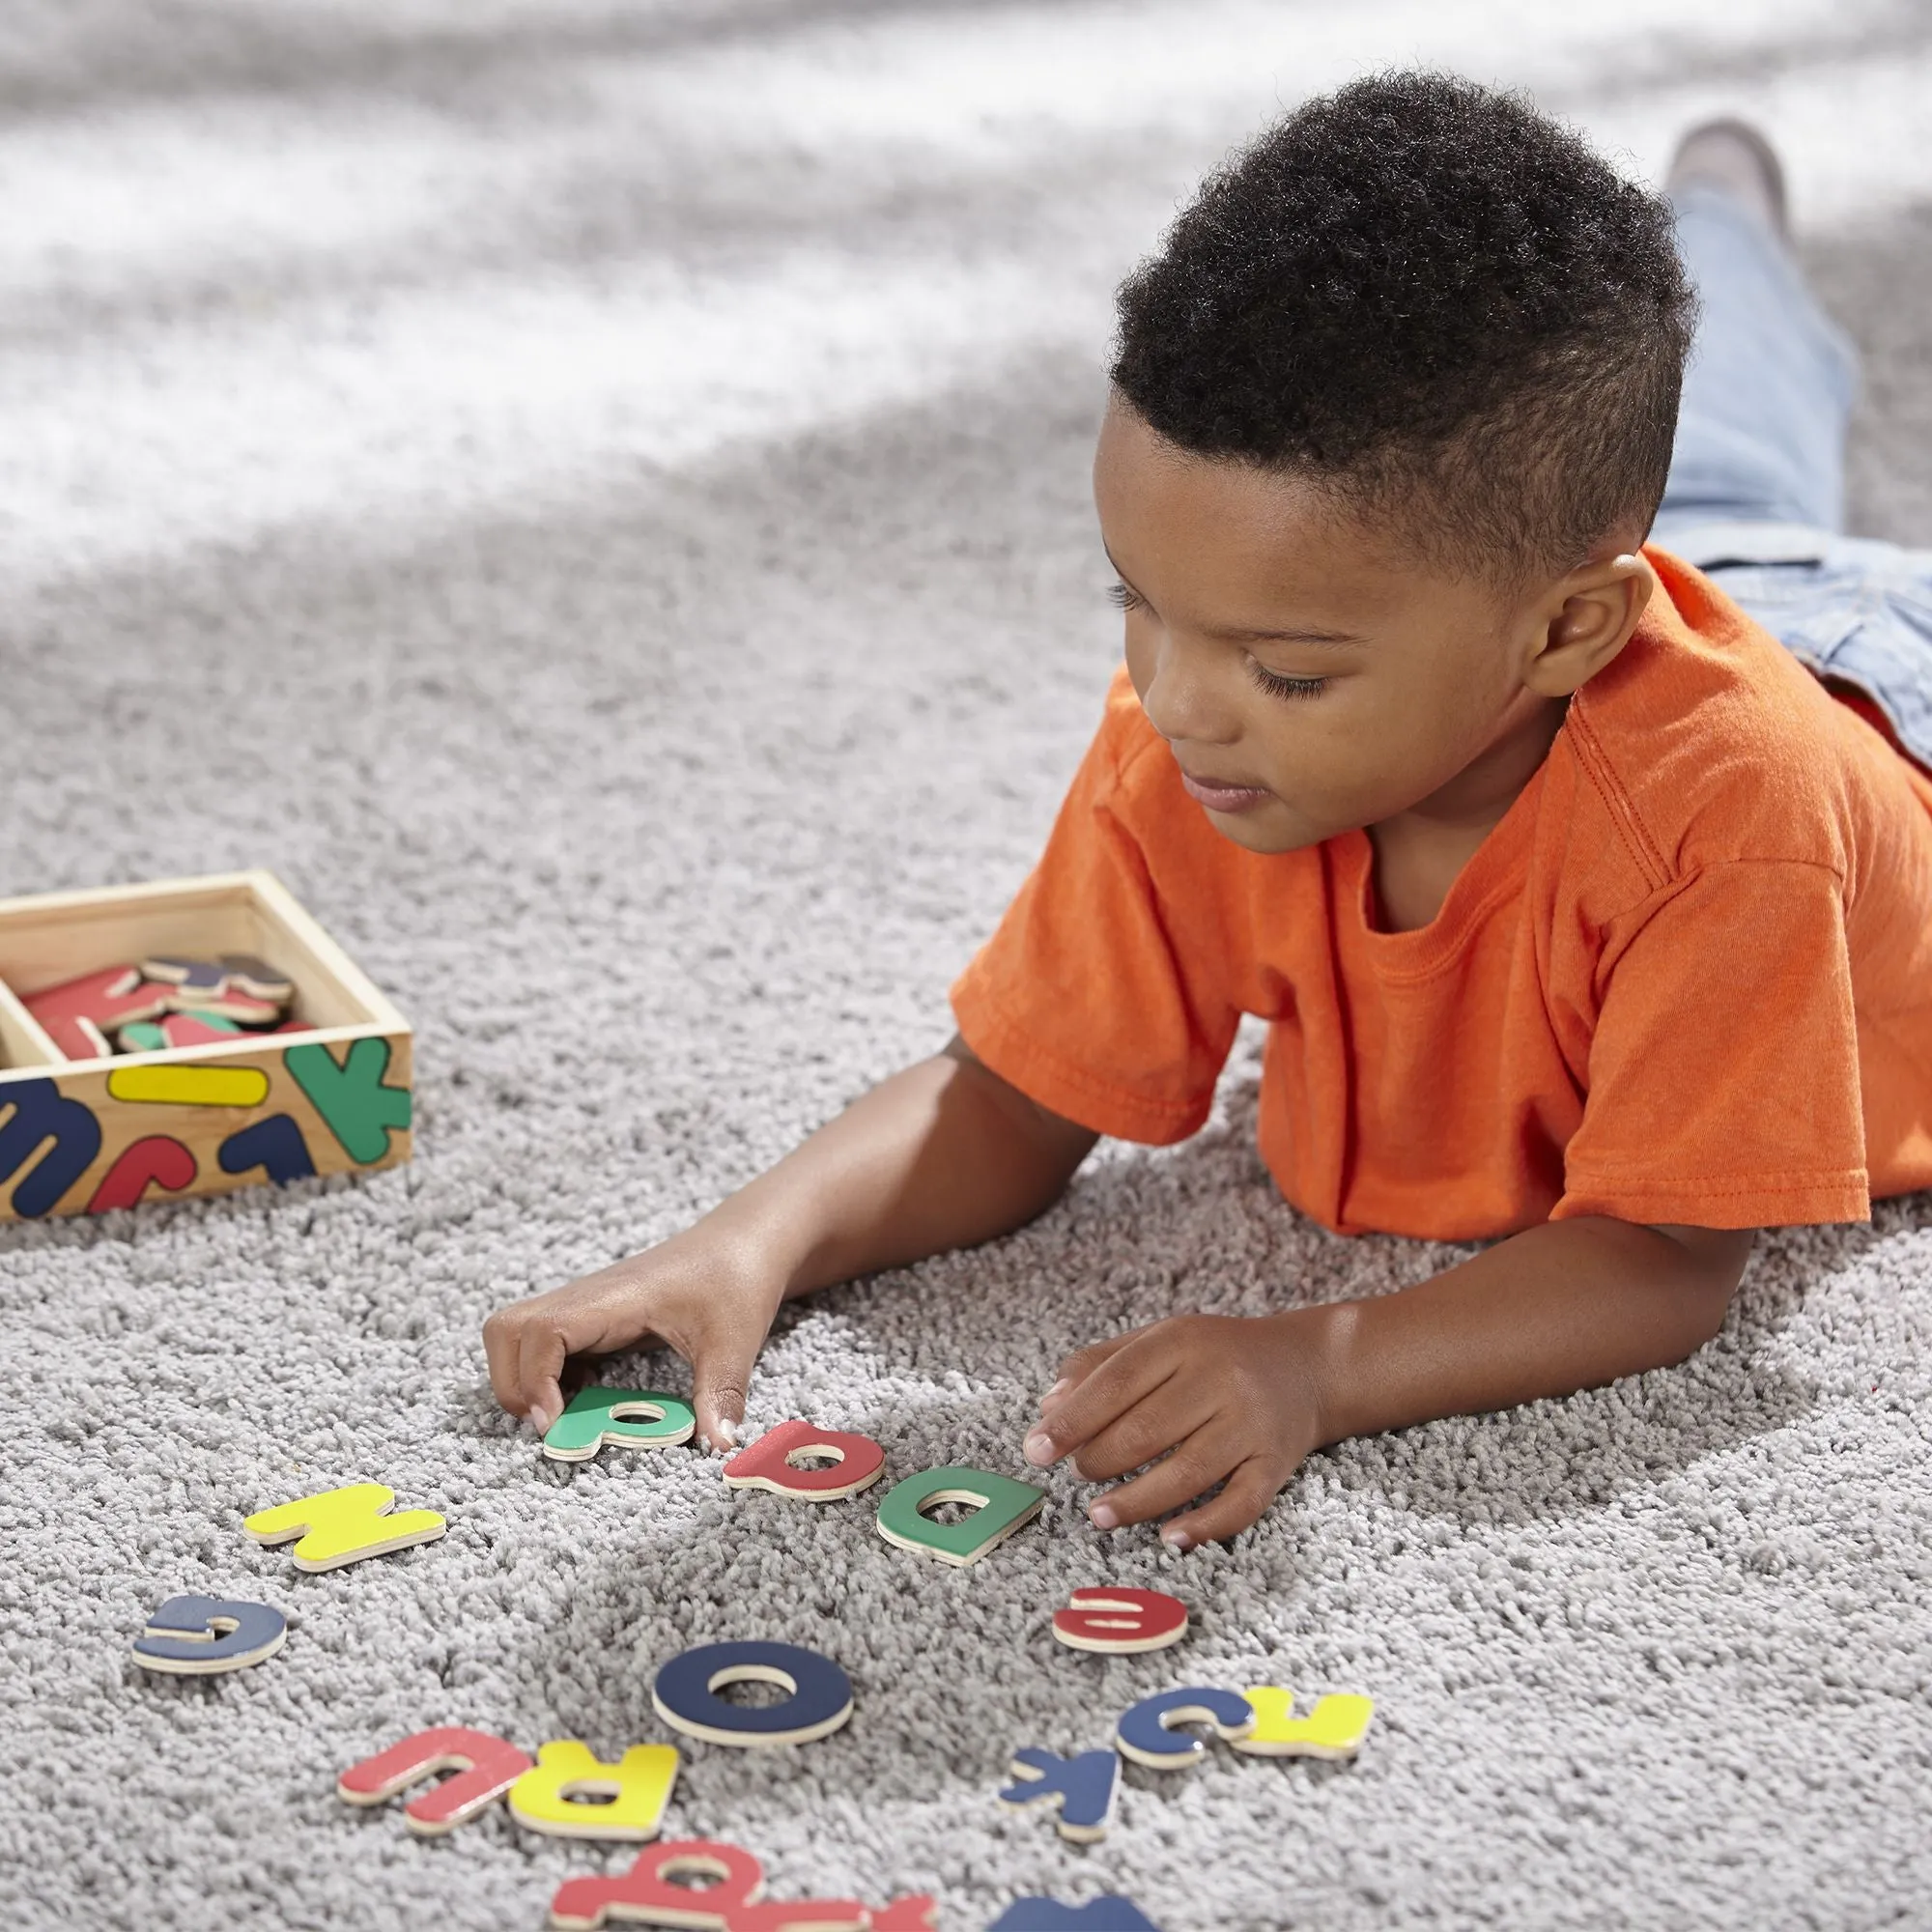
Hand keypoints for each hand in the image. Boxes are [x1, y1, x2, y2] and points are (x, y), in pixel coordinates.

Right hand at [482, 1232, 785, 1451]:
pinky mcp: (591, 1316)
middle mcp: (587, 1299)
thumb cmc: (735, 1280)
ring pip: (516, 1333)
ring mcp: (585, 1306)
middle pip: (507, 1329)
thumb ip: (722, 1392)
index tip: (555, 1422)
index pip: (543, 1329)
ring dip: (523, 1377)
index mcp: (615, 1299)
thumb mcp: (734, 1339)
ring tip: (565, 1411)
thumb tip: (719, 1445)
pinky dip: (546, 1374)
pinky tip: (586, 1393)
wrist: (742, 1243)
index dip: (535, 1379)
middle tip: (552, 1423)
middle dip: (512, 1383)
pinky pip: (542, 1342)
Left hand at [1021, 1311, 1328, 1548]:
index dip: (1072, 1420)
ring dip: (1136, 1501)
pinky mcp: (1276, 1464)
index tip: (1036, 1450)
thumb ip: (1101, 1365)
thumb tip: (1049, 1407)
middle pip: (1148, 1429)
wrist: (1306, 1366)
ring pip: (1187, 1472)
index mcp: (1183, 1341)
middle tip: (1075, 1474)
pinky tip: (1170, 1537)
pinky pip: (1242, 1503)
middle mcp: (1221, 1379)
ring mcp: (1251, 1424)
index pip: (1117, 1382)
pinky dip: (1205, 1525)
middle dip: (1099, 1459)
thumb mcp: (1160, 1340)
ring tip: (1099, 1515)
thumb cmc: (1215, 1355)